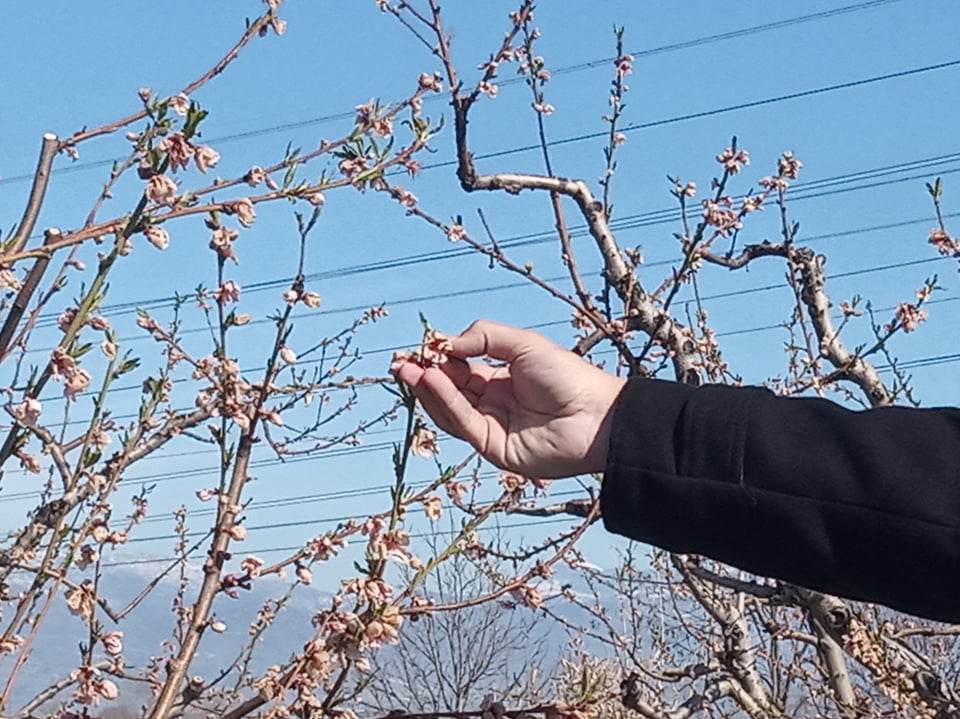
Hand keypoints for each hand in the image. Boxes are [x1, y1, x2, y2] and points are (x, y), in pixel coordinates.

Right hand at [391, 319, 625, 477]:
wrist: (598, 414)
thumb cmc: (568, 376)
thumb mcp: (522, 344)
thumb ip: (483, 338)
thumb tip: (445, 342)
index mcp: (501, 381)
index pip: (458, 371)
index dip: (437, 360)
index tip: (416, 348)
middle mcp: (493, 405)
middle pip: (448, 391)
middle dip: (423, 376)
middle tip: (399, 362)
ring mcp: (492, 428)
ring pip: (449, 410)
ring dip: (427, 389)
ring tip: (409, 369)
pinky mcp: (493, 449)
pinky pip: (463, 423)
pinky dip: (445, 401)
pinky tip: (432, 380)